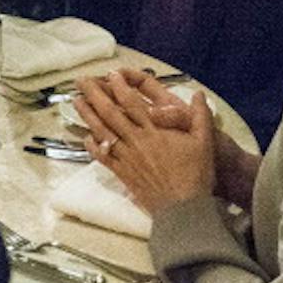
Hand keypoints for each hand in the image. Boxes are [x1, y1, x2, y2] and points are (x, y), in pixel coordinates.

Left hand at [73, 70, 217, 216]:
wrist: (184, 209)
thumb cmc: (196, 174)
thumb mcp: (205, 142)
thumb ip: (201, 115)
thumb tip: (198, 93)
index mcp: (155, 130)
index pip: (133, 103)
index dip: (119, 86)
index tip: (110, 74)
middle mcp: (137, 141)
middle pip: (111, 113)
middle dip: (95, 94)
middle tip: (81, 81)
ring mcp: (127, 157)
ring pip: (102, 132)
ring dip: (87, 115)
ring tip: (76, 101)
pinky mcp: (123, 173)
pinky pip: (104, 157)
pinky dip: (93, 147)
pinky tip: (85, 138)